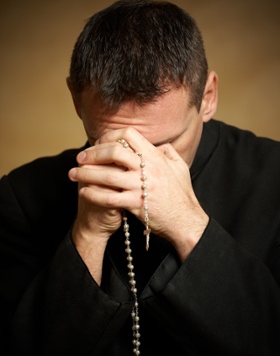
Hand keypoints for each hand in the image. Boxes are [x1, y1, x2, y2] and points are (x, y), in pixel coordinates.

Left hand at [69, 127, 208, 262]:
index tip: (99, 142)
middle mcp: (148, 168)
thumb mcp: (179, 166)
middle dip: (93, 153)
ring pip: (107, 175)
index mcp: (156, 156)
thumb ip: (168, 152)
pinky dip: (93, 194)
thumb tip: (157, 145)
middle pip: (114, 152)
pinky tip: (84, 192)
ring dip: (86, 173)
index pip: (129, 135)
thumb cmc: (182, 194)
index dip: (110, 135)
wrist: (186, 220)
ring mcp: (141, 187)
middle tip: (80, 158)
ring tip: (72, 174)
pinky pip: (109, 198)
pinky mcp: (136, 204)